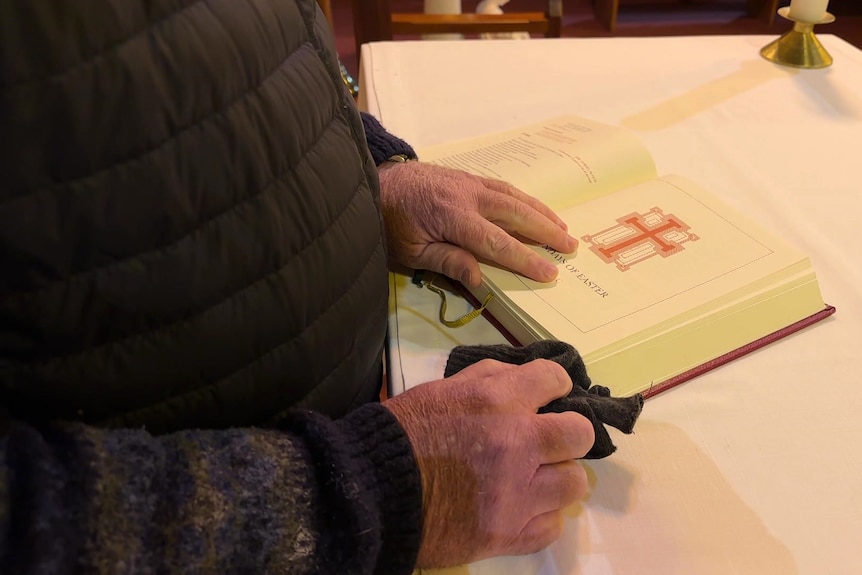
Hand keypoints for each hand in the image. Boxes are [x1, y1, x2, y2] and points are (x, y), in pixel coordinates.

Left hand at [377, 162, 577, 287]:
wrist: (373, 184)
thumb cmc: (388, 224)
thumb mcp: (410, 251)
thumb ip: (447, 261)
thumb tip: (480, 278)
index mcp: (451, 216)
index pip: (496, 241)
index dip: (524, 258)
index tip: (549, 272)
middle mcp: (466, 194)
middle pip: (514, 213)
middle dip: (545, 231)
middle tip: (570, 247)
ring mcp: (468, 182)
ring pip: (513, 196)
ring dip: (540, 212)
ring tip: (562, 228)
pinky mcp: (466, 177)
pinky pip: (502, 187)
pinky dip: (523, 199)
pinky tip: (534, 209)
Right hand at [384, 359, 594, 566]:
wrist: (371, 491)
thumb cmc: (405, 433)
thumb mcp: (442, 389)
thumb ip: (489, 379)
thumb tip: (526, 378)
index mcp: (497, 401)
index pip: (556, 380)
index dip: (553, 387)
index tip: (545, 397)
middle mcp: (516, 444)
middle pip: (580, 434)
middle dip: (567, 434)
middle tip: (547, 442)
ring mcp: (517, 494)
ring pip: (574, 483)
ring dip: (556, 477)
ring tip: (534, 479)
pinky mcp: (509, 534)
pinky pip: (554, 526)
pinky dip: (541, 516)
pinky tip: (521, 508)